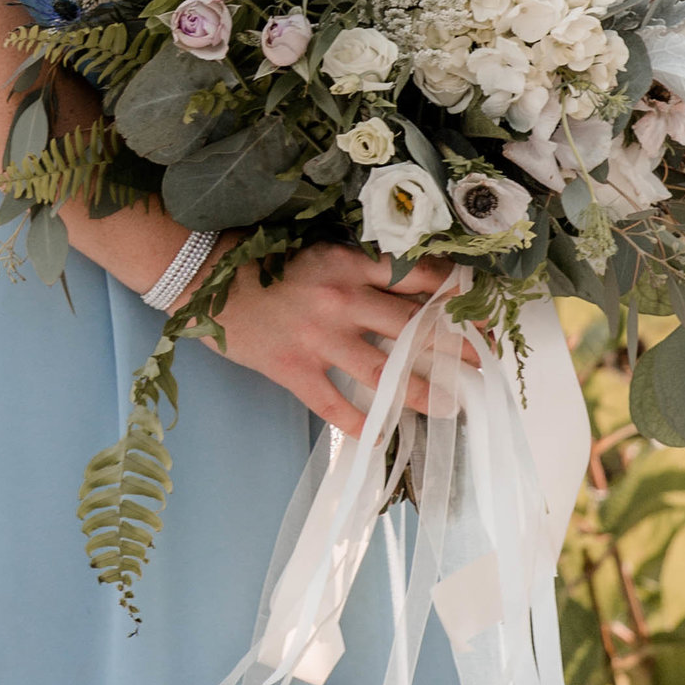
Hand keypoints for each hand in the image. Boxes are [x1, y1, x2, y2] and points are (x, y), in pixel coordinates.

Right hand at [206, 243, 471, 439]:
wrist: (202, 276)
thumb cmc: (259, 259)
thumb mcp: (317, 250)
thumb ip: (357, 267)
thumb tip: (406, 288)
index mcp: (349, 263)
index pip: (416, 278)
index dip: (453, 295)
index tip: (477, 310)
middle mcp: (341, 299)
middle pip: (413, 326)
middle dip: (454, 345)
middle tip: (481, 362)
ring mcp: (318, 338)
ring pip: (386, 370)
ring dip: (424, 390)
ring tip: (451, 404)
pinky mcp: (293, 370)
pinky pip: (336, 405)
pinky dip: (362, 422)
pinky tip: (382, 434)